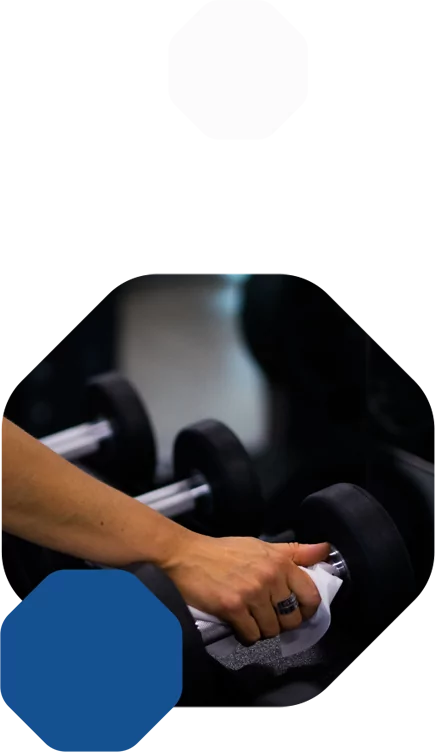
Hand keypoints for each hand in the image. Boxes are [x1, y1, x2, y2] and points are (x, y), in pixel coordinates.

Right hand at [162, 533, 329, 644]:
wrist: (186, 555)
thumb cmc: (224, 551)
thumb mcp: (262, 546)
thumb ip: (294, 552)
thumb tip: (324, 550)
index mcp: (279, 562)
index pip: (310, 594)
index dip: (308, 609)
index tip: (298, 611)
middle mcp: (269, 577)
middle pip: (292, 618)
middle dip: (282, 622)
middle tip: (269, 616)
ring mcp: (251, 594)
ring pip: (272, 630)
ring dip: (262, 629)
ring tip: (251, 619)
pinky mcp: (232, 608)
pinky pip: (251, 635)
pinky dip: (246, 635)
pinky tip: (239, 625)